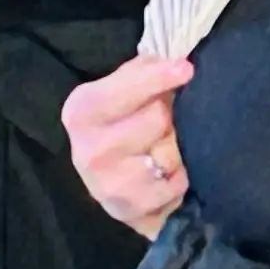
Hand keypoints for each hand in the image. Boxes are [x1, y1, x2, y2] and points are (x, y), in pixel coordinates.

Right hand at [64, 55, 192, 236]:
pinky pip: (174, 184)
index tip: (186, 69)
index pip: (127, 88)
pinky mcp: (127, 211)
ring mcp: (105, 184)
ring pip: (169, 154)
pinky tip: (166, 177)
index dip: (159, 77)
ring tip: (164, 151)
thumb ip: (145, 71)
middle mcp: (87, 148)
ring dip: (177, 151)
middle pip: (157, 118)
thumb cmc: (126, 128)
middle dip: (172, 118)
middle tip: (168, 123)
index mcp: (82, 110)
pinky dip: (179, 180)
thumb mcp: (126, 92)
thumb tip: (174, 57)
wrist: (119, 188)